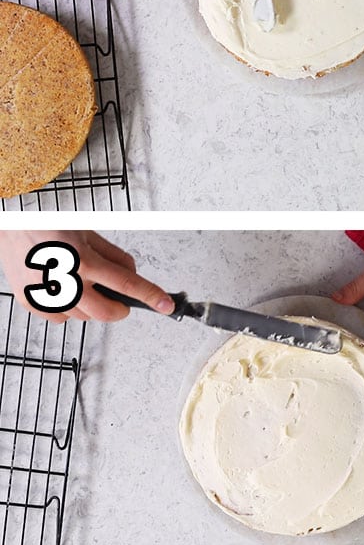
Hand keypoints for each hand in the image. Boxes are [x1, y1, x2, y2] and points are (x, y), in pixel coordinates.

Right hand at [0, 231, 173, 323]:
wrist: (10, 227)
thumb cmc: (49, 227)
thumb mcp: (89, 234)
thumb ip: (114, 256)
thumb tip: (131, 275)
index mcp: (83, 260)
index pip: (126, 283)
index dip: (150, 296)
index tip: (166, 305)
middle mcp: (64, 280)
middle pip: (105, 312)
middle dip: (119, 310)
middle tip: (122, 302)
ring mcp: (45, 294)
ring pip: (83, 317)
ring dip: (91, 307)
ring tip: (81, 283)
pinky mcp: (30, 302)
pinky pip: (60, 318)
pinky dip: (68, 309)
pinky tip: (63, 290)